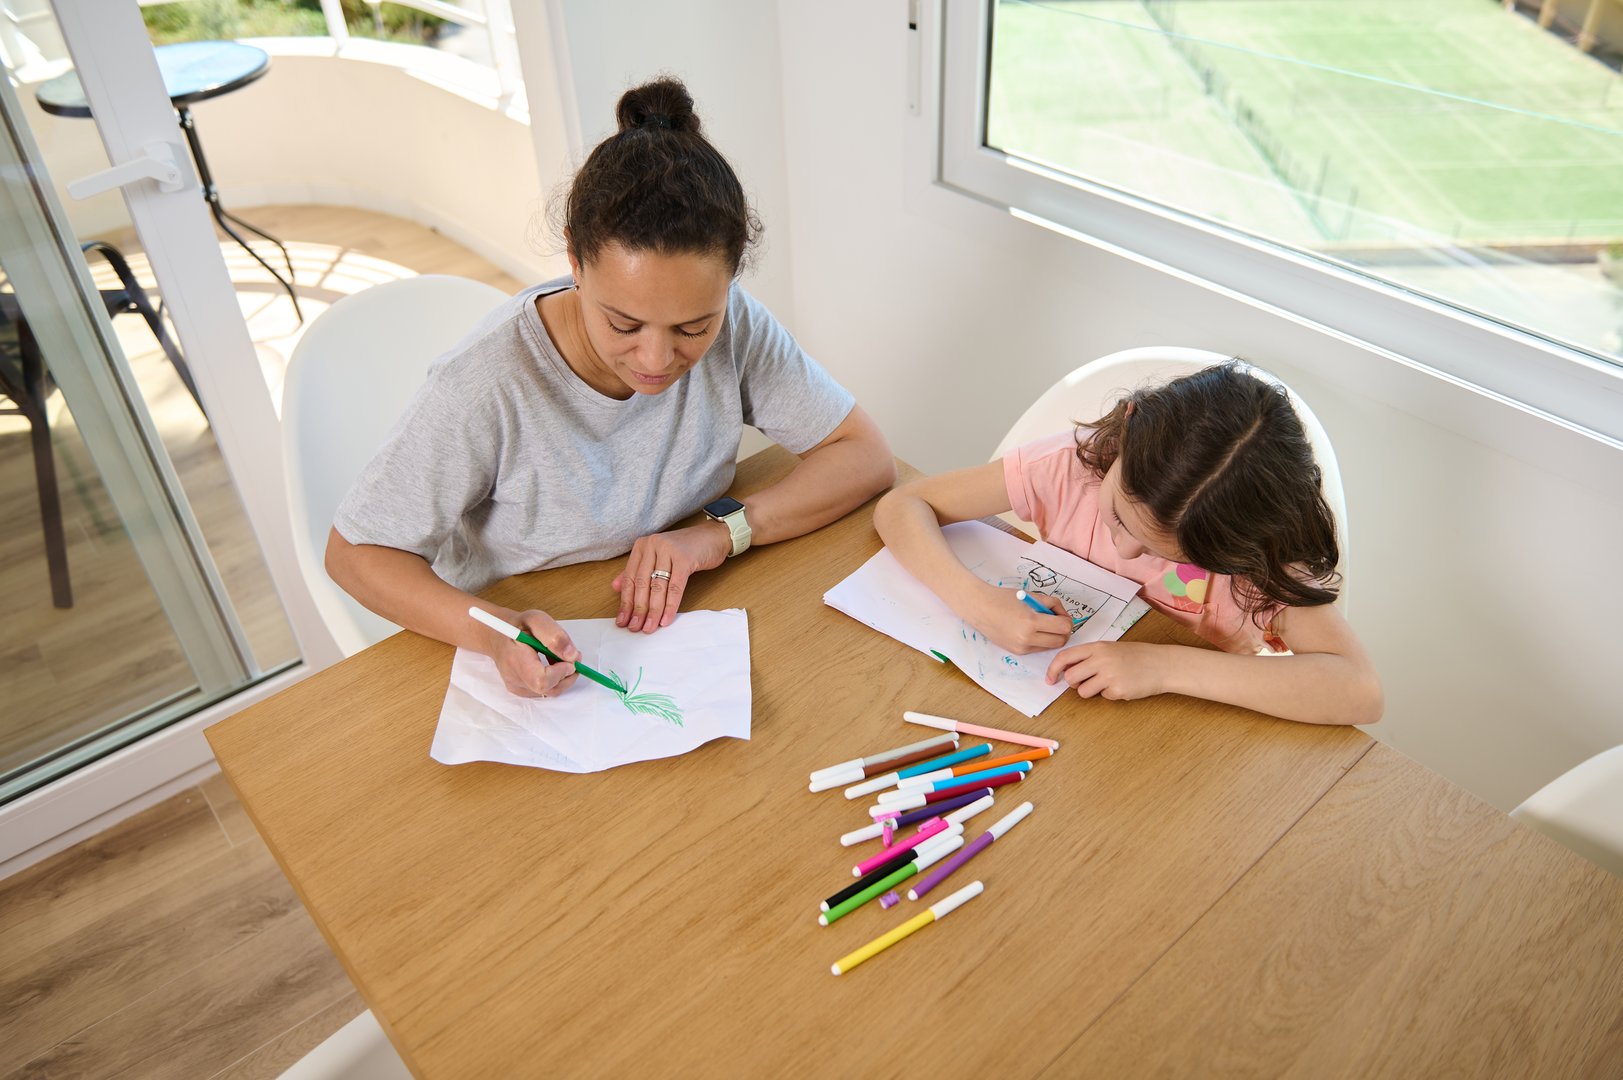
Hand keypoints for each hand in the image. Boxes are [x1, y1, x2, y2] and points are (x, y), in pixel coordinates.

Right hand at [487, 609, 579, 697]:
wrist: (499, 636)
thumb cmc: (517, 627)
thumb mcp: (536, 619)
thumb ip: (555, 635)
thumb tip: (572, 656)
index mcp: (515, 659)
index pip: (541, 680)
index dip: (561, 672)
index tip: (568, 659)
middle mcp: (515, 678)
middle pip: (549, 689)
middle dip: (567, 674)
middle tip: (570, 656)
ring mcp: (518, 688)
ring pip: (551, 691)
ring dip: (563, 676)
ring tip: (559, 657)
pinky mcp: (523, 692)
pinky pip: (547, 691)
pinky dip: (556, 679)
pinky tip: (551, 665)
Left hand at [612, 523, 729, 632]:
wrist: (713, 537)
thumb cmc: (685, 549)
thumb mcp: (658, 557)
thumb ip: (637, 571)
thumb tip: (615, 588)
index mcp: (642, 546)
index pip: (630, 578)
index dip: (625, 602)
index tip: (623, 620)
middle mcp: (652, 545)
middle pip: (641, 584)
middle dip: (637, 609)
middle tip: (634, 627)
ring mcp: (668, 550)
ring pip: (657, 587)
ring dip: (653, 611)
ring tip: (649, 627)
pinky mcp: (684, 558)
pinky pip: (675, 587)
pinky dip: (670, 606)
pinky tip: (666, 619)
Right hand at [967, 587, 1074, 653]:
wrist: (980, 608)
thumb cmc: (1004, 598)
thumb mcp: (1031, 596)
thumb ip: (1052, 604)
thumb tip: (1065, 616)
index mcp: (1031, 621)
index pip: (1063, 627)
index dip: (1067, 620)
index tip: (1062, 616)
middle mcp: (1027, 637)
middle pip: (1061, 641)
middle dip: (1063, 631)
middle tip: (1057, 622)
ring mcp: (1021, 647)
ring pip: (1050, 647)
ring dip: (1052, 637)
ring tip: (1043, 625)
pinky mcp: (1017, 652)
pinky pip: (1038, 648)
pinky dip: (1040, 640)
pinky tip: (1031, 630)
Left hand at [1046, 641, 1168, 700]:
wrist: (1162, 664)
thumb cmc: (1136, 656)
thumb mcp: (1110, 649)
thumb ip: (1089, 656)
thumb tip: (1065, 669)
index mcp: (1097, 647)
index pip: (1065, 657)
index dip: (1053, 669)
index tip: (1049, 679)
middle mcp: (1101, 660)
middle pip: (1070, 678)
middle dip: (1074, 683)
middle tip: (1087, 681)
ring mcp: (1109, 676)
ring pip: (1083, 691)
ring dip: (1091, 691)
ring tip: (1108, 683)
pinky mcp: (1118, 690)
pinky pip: (1103, 697)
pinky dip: (1110, 694)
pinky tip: (1122, 685)